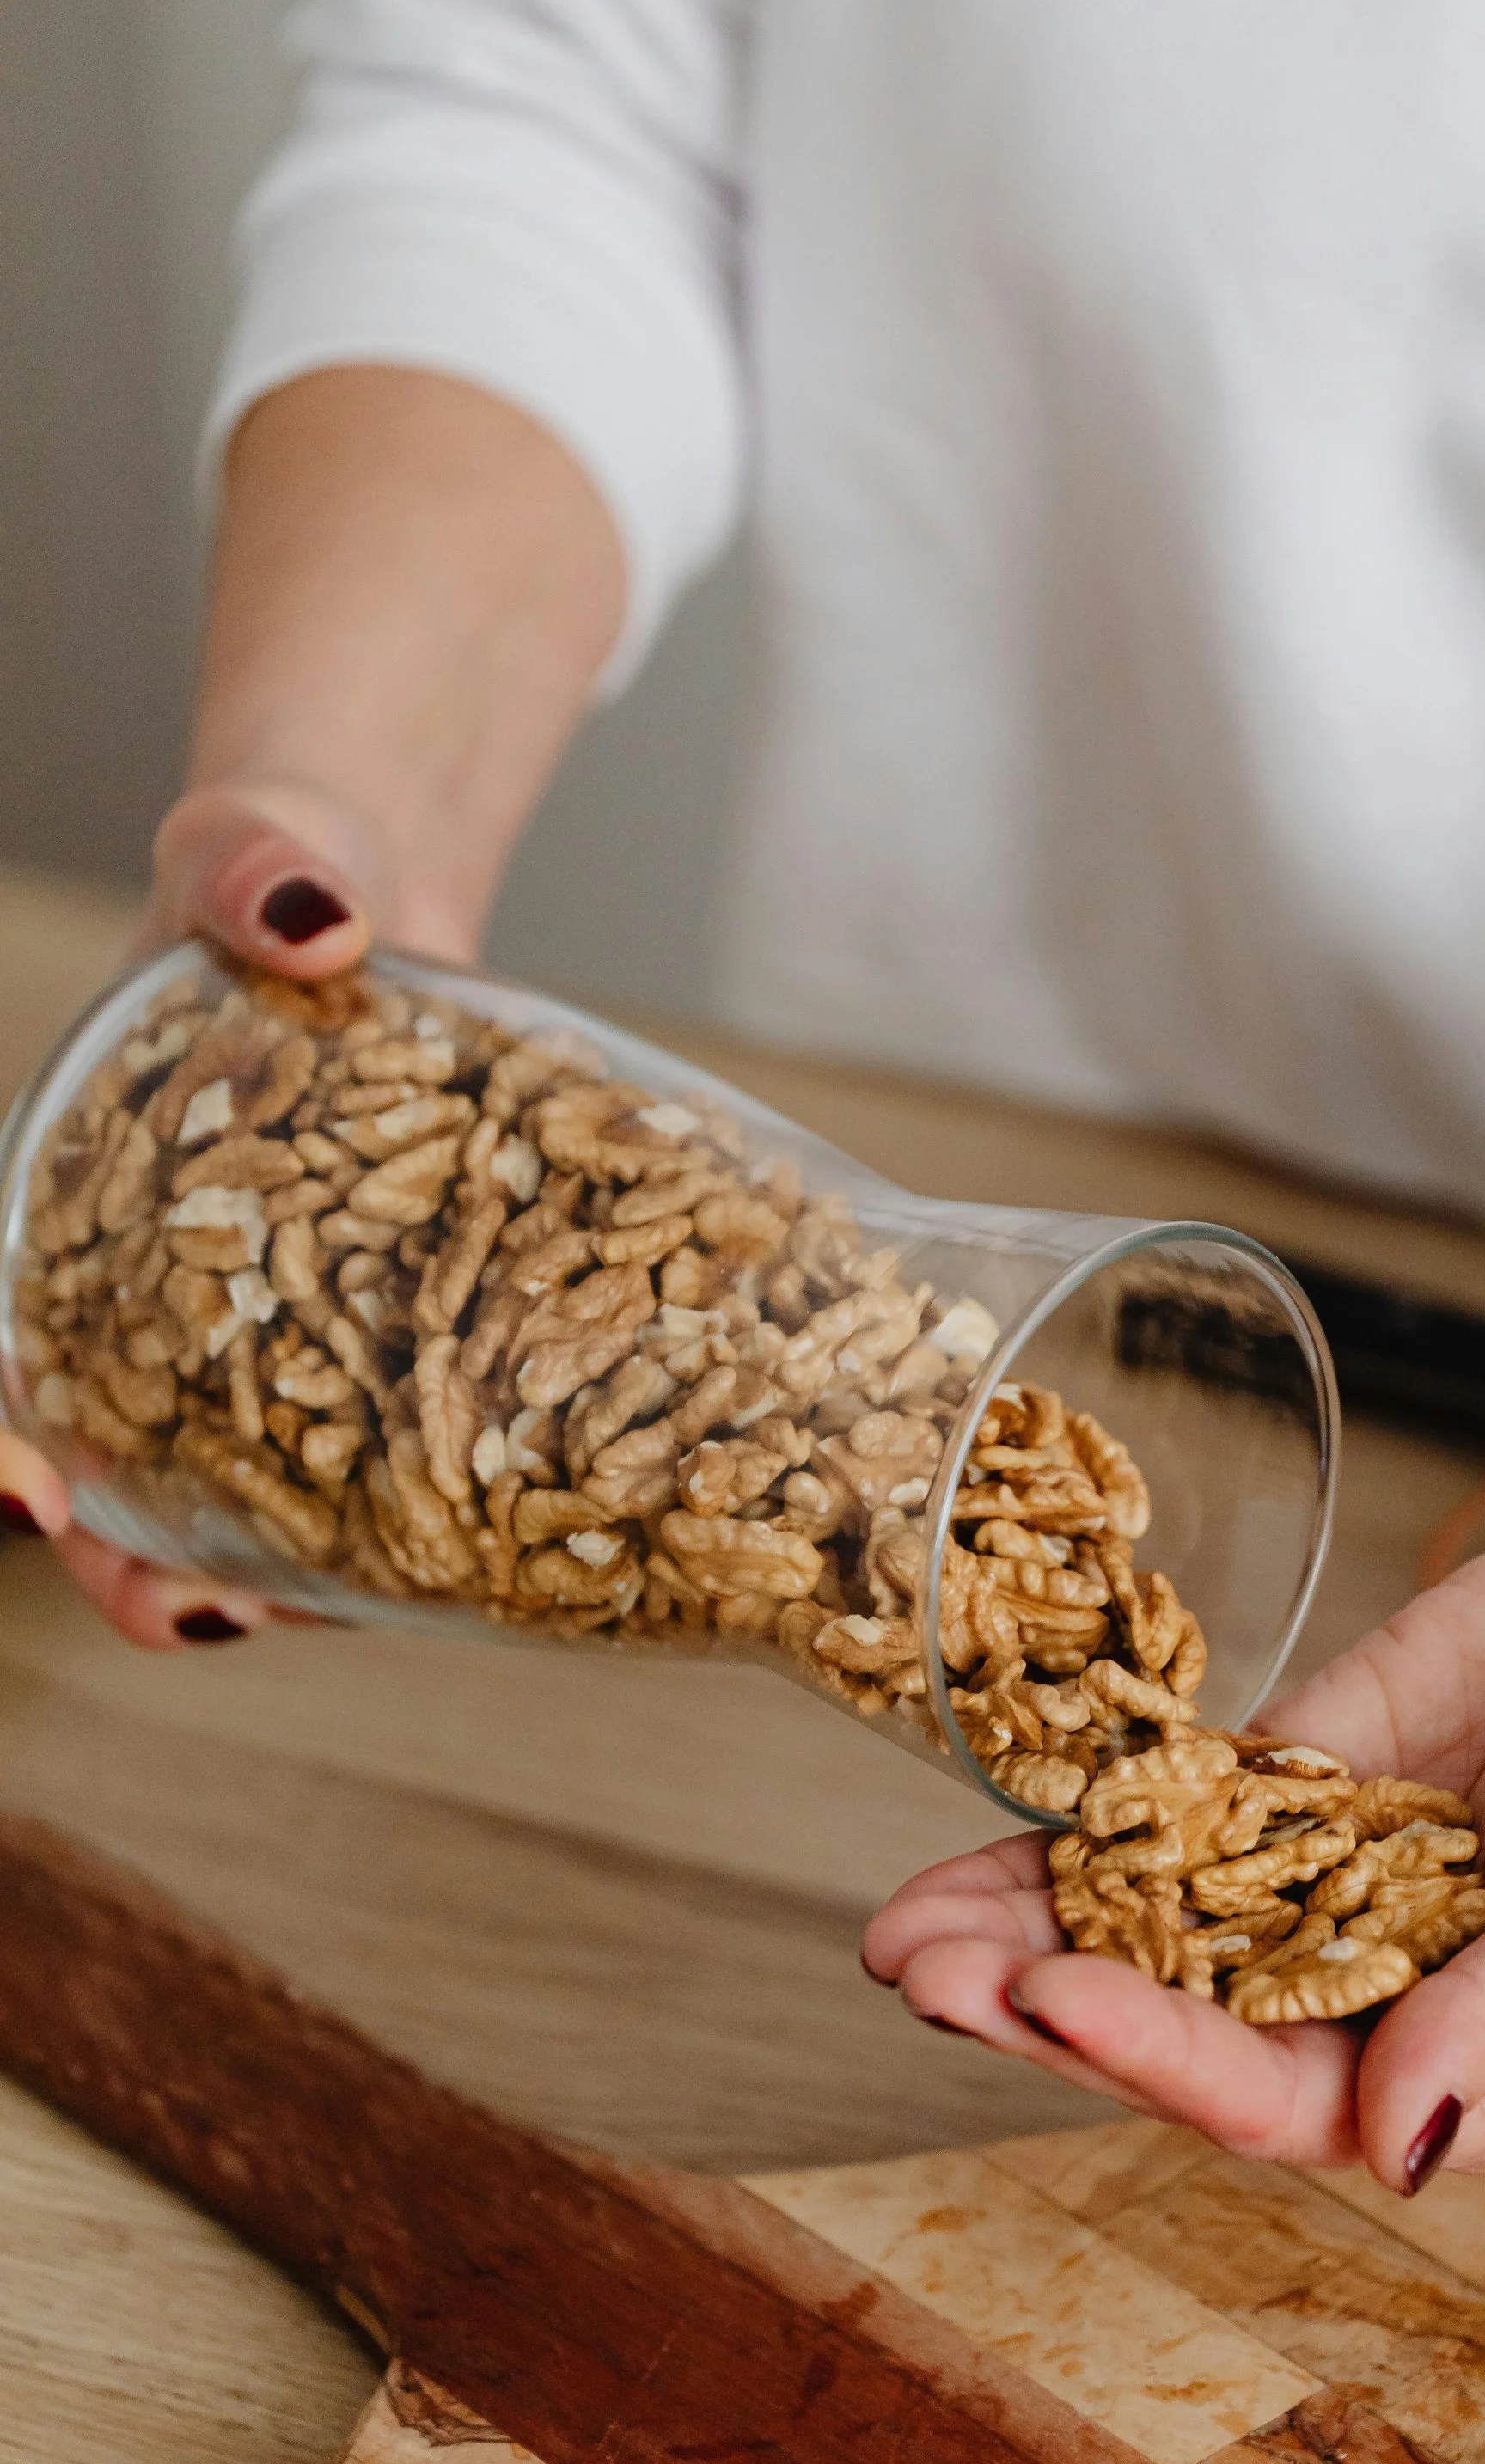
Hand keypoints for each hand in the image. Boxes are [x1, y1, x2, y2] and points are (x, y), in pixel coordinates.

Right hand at [2, 779, 389, 1645]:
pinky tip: (460, 1550)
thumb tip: (315, 911)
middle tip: (202, 1617)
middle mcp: (147, 1280)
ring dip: (261, 1567)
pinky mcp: (364, 1328)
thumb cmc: (275, 873)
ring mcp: (255, 1319)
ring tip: (336, 1609)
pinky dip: (382, 1507)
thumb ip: (253, 860)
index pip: (6, 1343)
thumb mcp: (248, 846)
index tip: (25, 1485)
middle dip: (134, 1555)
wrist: (371, 897)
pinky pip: (359, 1442)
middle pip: (107, 1456)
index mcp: (72, 1191)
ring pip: (229, 1484)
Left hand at [862, 1502, 1484, 2189]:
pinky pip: (1140, 1842)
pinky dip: (1048, 1859)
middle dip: (1041, 2015)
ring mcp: (1291, 1903)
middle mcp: (1352, 2009)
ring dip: (1013, 1950)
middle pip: (1169, 2039)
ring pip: (1132, 1950)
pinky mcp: (1258, 1803)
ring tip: (895, 1941)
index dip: (1158, 2057)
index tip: (1055, 1998)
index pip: (1277, 2098)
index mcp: (1450, 2072)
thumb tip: (1394, 2136)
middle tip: (925, 1976)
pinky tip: (951, 1870)